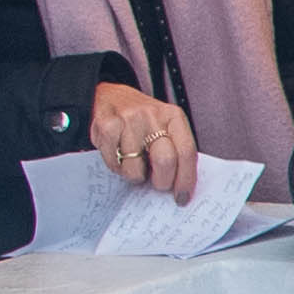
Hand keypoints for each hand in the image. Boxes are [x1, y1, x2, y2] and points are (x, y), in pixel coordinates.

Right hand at [89, 81, 199, 198]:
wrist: (109, 96)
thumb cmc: (142, 120)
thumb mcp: (164, 127)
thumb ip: (174, 151)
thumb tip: (180, 188)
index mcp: (173, 116)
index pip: (187, 152)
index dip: (186, 180)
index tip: (182, 197)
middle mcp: (153, 115)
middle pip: (165, 161)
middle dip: (162, 182)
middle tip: (157, 184)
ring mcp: (129, 119)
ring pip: (135, 168)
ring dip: (134, 174)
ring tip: (133, 162)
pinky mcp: (107, 126)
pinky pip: (114, 164)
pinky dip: (116, 167)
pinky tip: (117, 155)